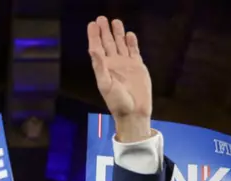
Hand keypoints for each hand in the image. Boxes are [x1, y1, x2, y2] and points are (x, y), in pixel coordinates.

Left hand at [87, 16, 151, 141]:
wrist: (134, 112)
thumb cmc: (117, 102)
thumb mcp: (105, 84)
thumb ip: (99, 66)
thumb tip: (93, 49)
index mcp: (103, 68)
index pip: (97, 48)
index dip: (94, 36)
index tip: (92, 24)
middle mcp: (113, 64)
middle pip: (108, 43)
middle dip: (104, 31)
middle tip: (101, 18)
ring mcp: (125, 64)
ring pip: (120, 45)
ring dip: (118, 33)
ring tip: (115, 21)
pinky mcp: (137, 67)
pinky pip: (134, 51)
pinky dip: (132, 43)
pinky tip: (129, 35)